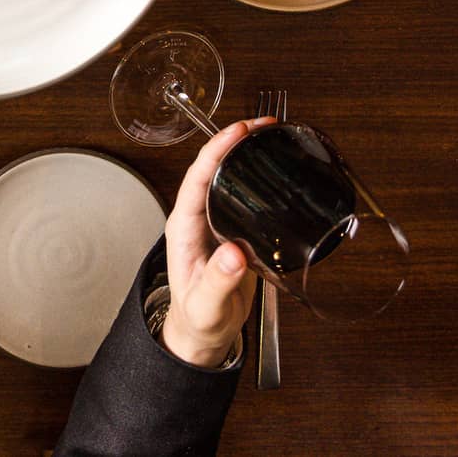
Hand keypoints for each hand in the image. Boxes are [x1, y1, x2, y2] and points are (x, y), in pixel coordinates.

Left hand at [160, 117, 275, 367]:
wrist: (205, 334)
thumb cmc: (198, 319)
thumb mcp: (205, 304)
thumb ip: (218, 281)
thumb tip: (233, 253)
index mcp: (184, 226)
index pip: (198, 175)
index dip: (217, 149)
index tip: (238, 131)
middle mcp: (198, 217)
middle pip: (213, 166)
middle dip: (235, 140)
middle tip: (263, 124)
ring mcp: (216, 221)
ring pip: (228, 176)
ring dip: (246, 153)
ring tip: (270, 135)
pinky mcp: (234, 230)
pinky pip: (244, 194)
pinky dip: (257, 176)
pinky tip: (274, 168)